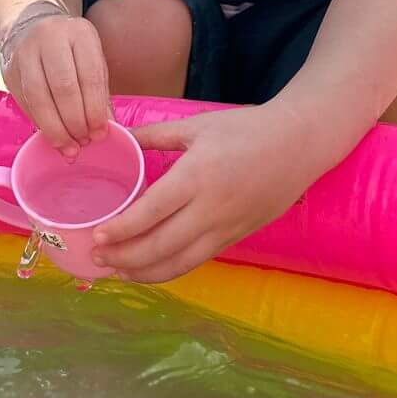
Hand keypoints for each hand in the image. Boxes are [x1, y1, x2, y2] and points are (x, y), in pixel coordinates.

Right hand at [1, 11, 108, 156]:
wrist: (33, 30)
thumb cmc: (71, 53)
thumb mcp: (92, 63)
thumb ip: (99, 95)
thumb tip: (103, 131)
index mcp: (79, 33)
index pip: (90, 76)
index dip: (95, 109)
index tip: (99, 133)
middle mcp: (50, 37)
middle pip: (63, 87)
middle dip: (75, 122)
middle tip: (83, 141)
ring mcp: (25, 52)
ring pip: (39, 97)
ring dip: (55, 128)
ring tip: (68, 145)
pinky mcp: (10, 70)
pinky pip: (25, 103)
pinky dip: (40, 124)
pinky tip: (52, 136)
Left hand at [92, 109, 308, 282]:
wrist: (299, 145)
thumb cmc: (246, 129)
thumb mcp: (197, 124)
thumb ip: (154, 134)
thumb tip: (118, 134)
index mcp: (196, 176)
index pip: (151, 211)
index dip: (122, 229)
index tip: (97, 236)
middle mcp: (210, 208)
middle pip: (161, 245)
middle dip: (125, 257)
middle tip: (97, 259)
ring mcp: (226, 227)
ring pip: (180, 262)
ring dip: (145, 272)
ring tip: (118, 272)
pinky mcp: (237, 237)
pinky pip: (198, 260)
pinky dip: (171, 270)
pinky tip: (150, 269)